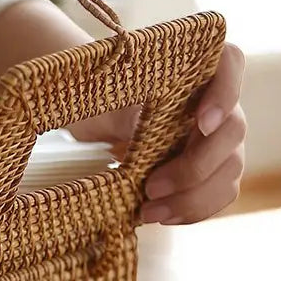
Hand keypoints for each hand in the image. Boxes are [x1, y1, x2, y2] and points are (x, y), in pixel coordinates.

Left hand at [0, 0, 245, 225]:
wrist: (101, 117)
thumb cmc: (97, 92)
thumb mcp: (93, 83)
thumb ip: (95, 78)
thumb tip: (49, 81)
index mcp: (193, 67)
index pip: (231, 63)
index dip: (225, 92)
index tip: (198, 121)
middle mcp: (215, 102)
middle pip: (232, 132)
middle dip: (195, 166)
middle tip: (150, 186)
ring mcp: (217, 140)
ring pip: (229, 171)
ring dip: (193, 198)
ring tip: (148, 212)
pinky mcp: (210, 171)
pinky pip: (218, 195)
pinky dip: (192, 212)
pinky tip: (159, 217)